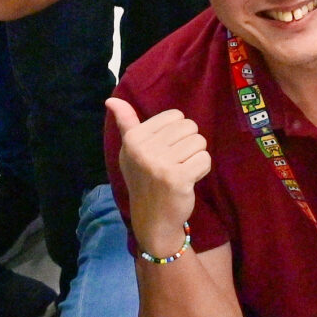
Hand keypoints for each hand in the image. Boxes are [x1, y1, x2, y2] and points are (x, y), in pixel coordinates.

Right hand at [109, 96, 211, 257]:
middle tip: (174, 163)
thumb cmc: (144, 179)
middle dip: (188, 144)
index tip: (164, 151)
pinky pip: (205, 159)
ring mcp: (160, 164)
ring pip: (200, 142)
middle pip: (190, 127)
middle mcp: (143, 149)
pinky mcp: (178, 178)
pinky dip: (202, 169)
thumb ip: (126, 123)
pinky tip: (188, 181)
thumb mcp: (131, 150)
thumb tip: (111, 99)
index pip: (176, 116)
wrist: (152, 218)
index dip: (176, 133)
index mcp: (133, 138)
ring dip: (195, 157)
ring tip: (180, 172)